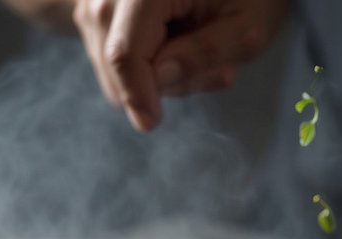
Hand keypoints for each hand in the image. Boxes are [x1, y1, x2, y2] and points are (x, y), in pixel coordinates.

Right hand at [69, 0, 287, 131]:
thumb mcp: (247, 24)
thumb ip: (206, 52)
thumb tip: (159, 78)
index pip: (124, 52)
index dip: (137, 95)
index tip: (152, 123)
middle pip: (115, 63)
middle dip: (158, 83)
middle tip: (216, 72)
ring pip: (110, 66)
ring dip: (155, 75)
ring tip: (199, 50)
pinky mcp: (94, 11)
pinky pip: (110, 58)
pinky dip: (144, 64)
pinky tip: (178, 44)